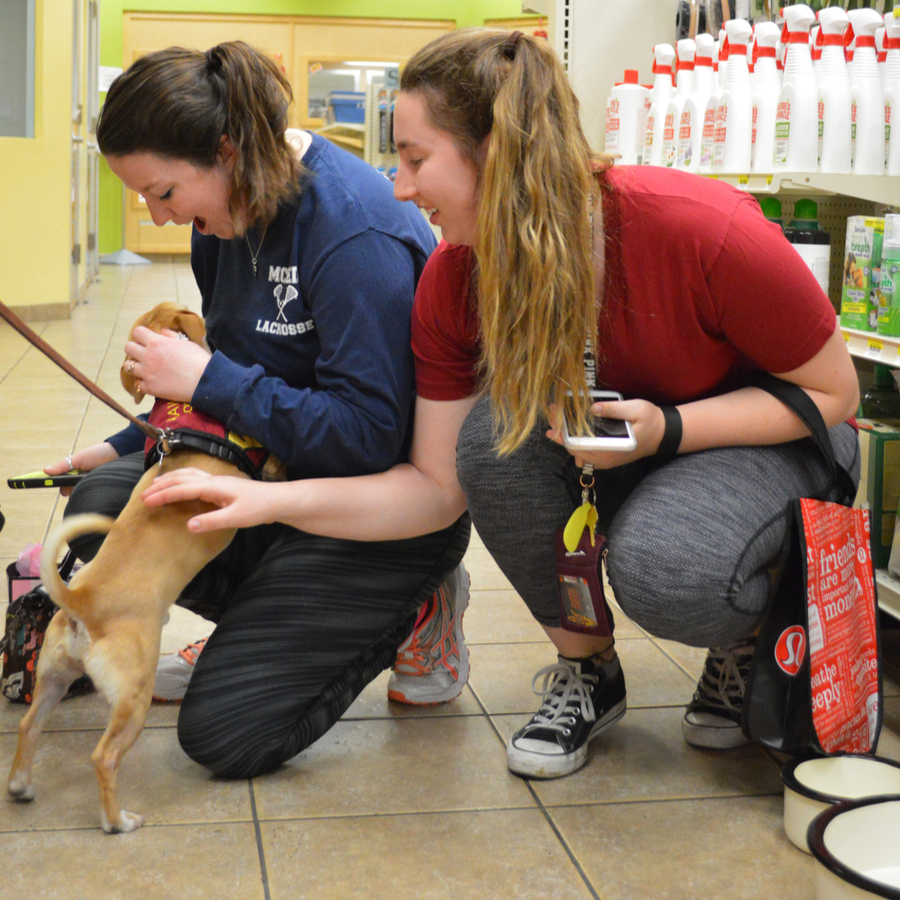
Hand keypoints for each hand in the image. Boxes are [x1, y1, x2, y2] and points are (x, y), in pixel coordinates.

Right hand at [44, 442, 118, 495]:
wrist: (120, 453)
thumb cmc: (98, 454)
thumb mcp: (78, 459)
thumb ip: (62, 466)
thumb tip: (45, 471)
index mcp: (75, 473)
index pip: (62, 483)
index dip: (57, 485)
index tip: (50, 486)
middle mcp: (82, 480)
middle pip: (69, 491)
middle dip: (68, 490)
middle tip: (71, 486)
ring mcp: (91, 485)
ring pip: (79, 494)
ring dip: (79, 491)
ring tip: (85, 484)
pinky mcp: (101, 490)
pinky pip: (91, 497)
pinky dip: (89, 494)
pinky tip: (92, 490)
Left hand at [123, 327, 210, 402]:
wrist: (205, 381)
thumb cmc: (198, 360)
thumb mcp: (186, 342)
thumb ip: (170, 336)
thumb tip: (161, 331)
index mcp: (156, 342)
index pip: (137, 332)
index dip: (142, 335)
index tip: (147, 340)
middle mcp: (148, 356)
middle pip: (128, 347)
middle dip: (135, 349)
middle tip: (144, 354)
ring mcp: (147, 373)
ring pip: (128, 366)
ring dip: (136, 366)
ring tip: (146, 369)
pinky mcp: (150, 388)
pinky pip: (139, 384)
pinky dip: (145, 383)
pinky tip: (154, 382)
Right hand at [141, 467, 275, 532]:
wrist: (279, 500)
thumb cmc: (259, 509)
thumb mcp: (236, 518)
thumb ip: (212, 521)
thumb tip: (187, 525)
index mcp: (214, 487)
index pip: (182, 489)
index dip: (163, 495)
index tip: (145, 502)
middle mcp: (214, 480)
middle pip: (182, 478)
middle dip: (161, 486)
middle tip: (143, 496)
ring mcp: (219, 481)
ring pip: (189, 475)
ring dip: (171, 479)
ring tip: (155, 485)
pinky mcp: (223, 486)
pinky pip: (196, 479)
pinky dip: (182, 480)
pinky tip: (181, 486)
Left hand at [547, 398, 665, 468]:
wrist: (662, 434)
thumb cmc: (651, 420)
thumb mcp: (636, 409)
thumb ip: (614, 409)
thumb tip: (593, 408)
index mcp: (611, 448)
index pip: (578, 444)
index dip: (563, 431)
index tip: (554, 416)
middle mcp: (605, 458)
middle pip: (573, 448)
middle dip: (560, 431)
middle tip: (552, 413)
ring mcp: (604, 460)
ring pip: (577, 452)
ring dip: (565, 437)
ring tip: (556, 421)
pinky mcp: (605, 457)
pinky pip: (584, 453)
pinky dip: (574, 442)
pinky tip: (568, 431)